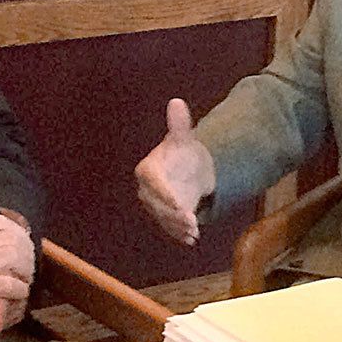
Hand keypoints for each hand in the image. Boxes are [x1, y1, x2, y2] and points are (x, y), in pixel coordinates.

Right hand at [0, 214, 33, 325]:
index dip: (17, 232)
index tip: (23, 245)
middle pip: (11, 238)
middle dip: (25, 252)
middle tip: (28, 266)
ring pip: (11, 257)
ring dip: (24, 270)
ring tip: (24, 280)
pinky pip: (4, 283)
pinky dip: (17, 288)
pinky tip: (18, 293)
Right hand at [135, 98, 215, 245]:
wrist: (189, 168)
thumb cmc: (183, 151)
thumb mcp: (184, 138)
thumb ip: (180, 124)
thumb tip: (176, 102)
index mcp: (147, 169)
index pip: (153, 184)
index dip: (166, 195)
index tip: (181, 205)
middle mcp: (147, 189)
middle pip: (157, 205)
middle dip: (173, 215)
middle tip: (191, 221)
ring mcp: (155, 205)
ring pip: (164, 219)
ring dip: (178, 227)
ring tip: (194, 232)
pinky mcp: (165, 217)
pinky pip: (169, 227)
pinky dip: (179, 234)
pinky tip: (191, 239)